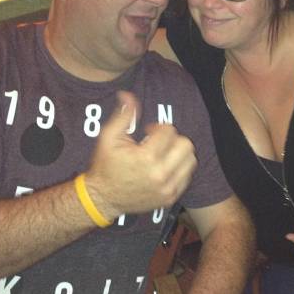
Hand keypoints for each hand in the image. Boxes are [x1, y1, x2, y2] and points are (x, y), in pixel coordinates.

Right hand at [86, 91, 196, 219]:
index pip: (170, 131)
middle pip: (185, 145)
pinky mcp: (170, 197)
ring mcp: (167, 188)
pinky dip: (179, 169)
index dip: (158, 127)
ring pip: (190, 160)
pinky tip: (165, 167)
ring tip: (164, 154)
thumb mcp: (108, 137)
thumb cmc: (105, 166)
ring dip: (179, 153)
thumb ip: (122, 115)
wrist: (102, 198)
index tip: (148, 132)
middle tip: (159, 142)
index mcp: (146, 157)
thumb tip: (127, 95)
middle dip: (173, 139)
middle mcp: (160, 174)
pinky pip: (187, 177)